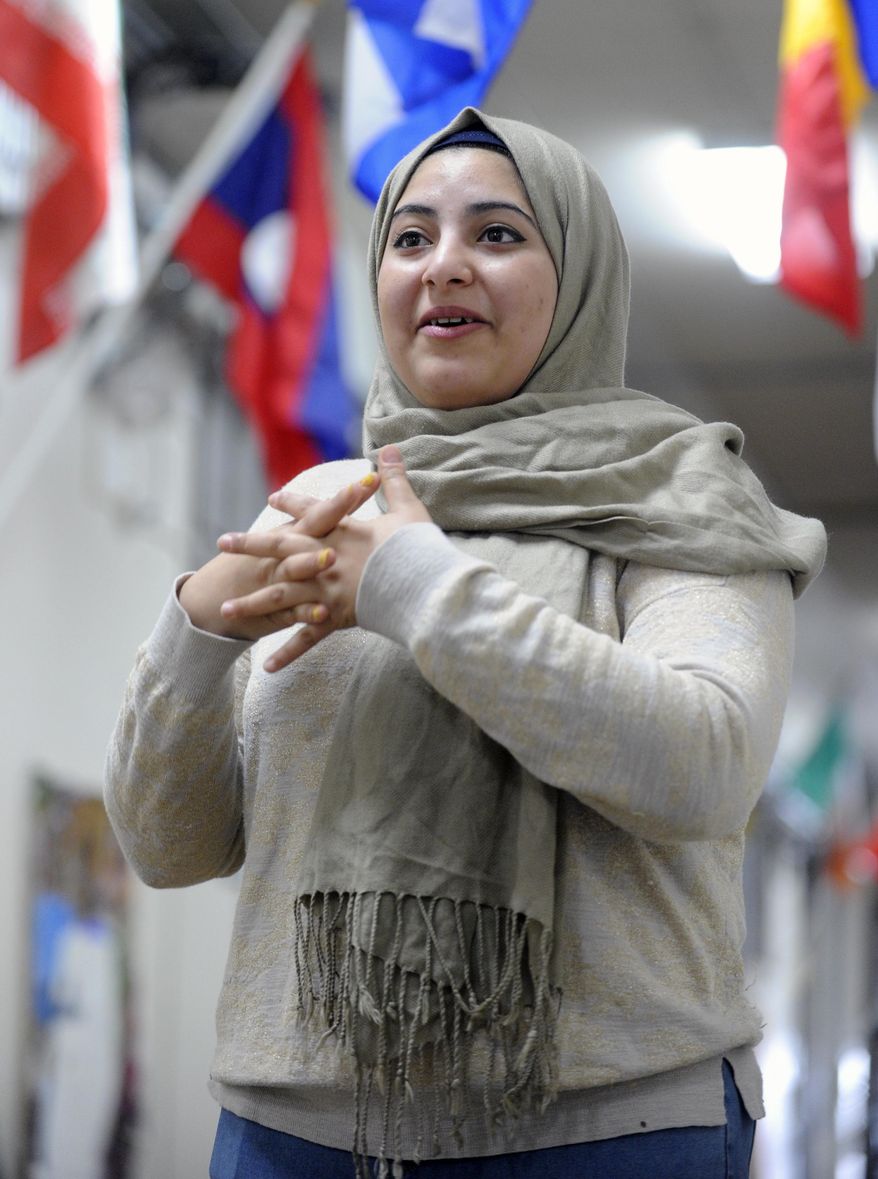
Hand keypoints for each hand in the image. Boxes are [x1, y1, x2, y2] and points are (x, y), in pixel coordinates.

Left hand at [218, 446, 431, 669]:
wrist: (422, 585)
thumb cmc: (416, 548)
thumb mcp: (408, 509)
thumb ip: (394, 480)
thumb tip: (390, 447)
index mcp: (340, 534)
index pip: (312, 515)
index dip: (293, 506)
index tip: (272, 500)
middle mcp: (324, 561)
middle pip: (280, 551)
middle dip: (250, 546)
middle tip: (222, 542)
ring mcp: (325, 592)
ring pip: (280, 598)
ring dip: (251, 605)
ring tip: (224, 611)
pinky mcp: (335, 618)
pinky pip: (307, 639)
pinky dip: (288, 653)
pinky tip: (267, 667)